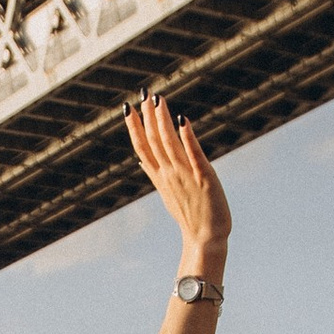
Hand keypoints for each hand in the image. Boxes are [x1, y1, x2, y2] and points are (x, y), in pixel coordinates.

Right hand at [125, 96, 228, 270]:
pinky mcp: (204, 178)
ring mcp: (185, 176)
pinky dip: (188, 138)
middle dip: (148, 117)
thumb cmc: (190, 215)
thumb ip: (154, 173)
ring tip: (158, 100)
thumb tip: (141, 159)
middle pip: (154, 141)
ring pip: (170, 144)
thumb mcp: (168, 192)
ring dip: (163, 121)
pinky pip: (194, 155)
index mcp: (160, 177)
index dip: (134, 127)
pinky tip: (183, 121)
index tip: (127, 107)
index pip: (142, 147)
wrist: (205, 239)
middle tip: (144, 93)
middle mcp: (169, 174)